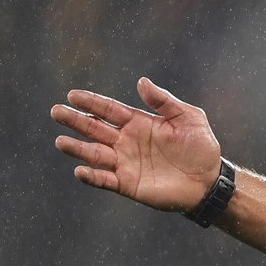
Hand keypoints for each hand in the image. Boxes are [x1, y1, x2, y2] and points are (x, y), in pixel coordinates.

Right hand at [50, 77, 222, 211]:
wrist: (209, 180)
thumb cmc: (201, 147)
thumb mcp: (188, 117)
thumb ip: (164, 101)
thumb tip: (142, 81)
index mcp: (138, 123)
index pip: (108, 110)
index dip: (91, 102)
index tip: (72, 95)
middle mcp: (126, 141)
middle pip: (95, 128)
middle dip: (75, 120)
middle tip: (56, 111)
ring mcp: (125, 163)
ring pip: (94, 153)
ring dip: (77, 148)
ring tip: (60, 141)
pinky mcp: (127, 184)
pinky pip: (105, 179)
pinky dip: (92, 176)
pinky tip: (80, 170)